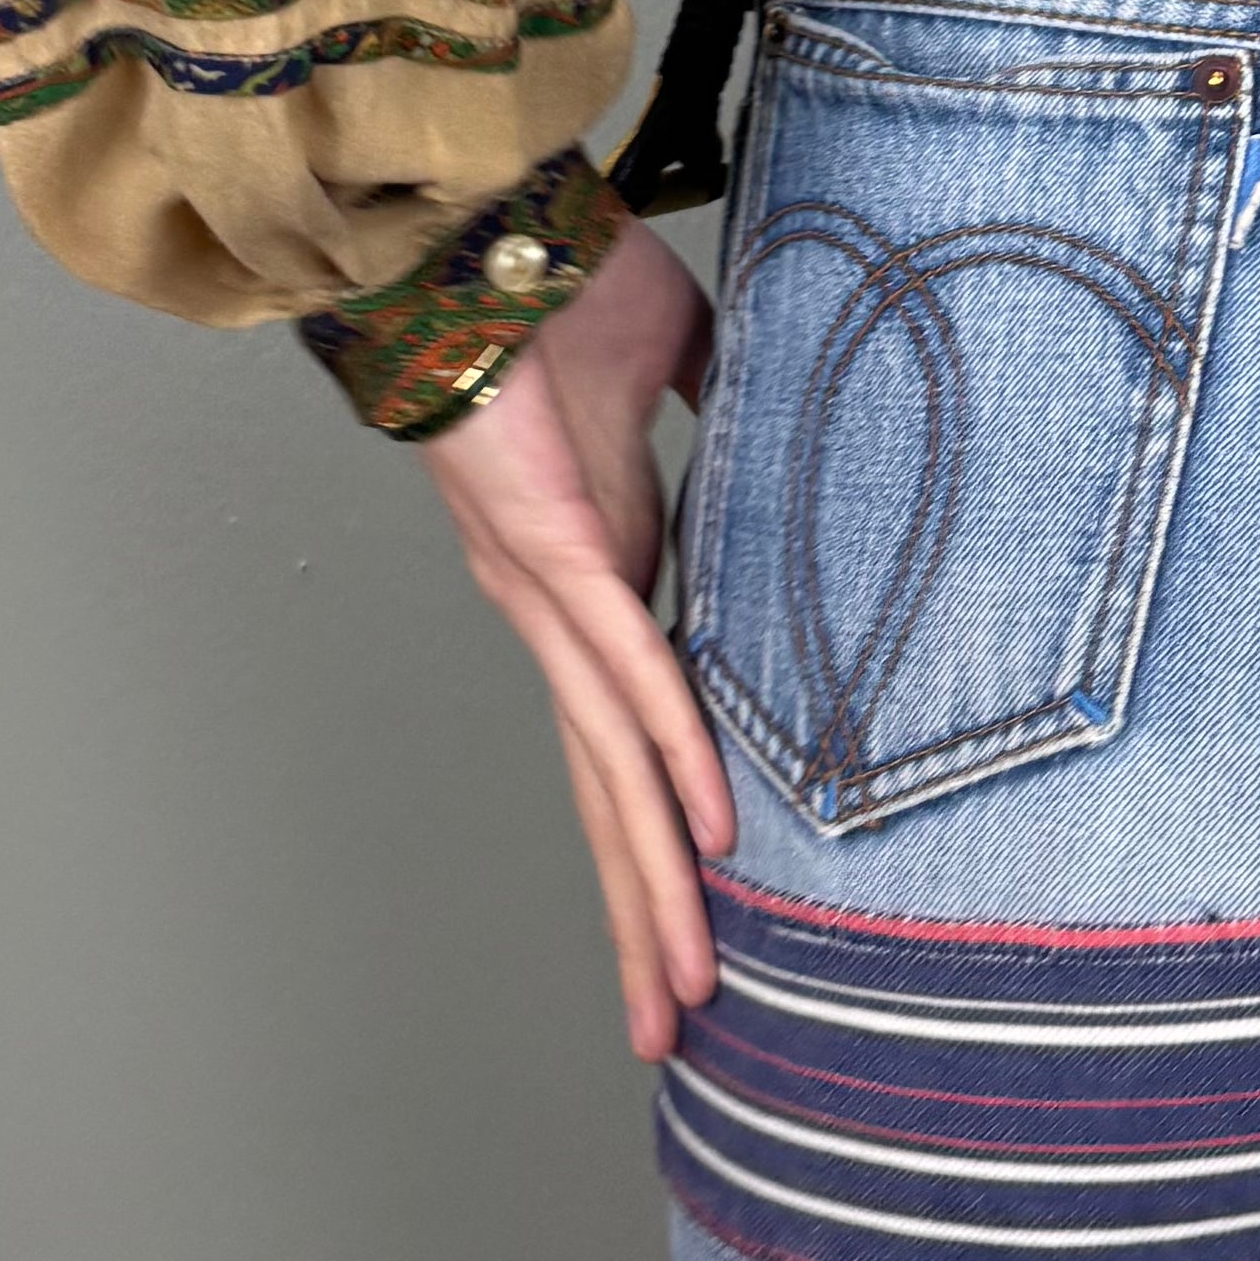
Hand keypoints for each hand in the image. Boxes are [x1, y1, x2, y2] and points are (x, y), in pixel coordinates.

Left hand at [414, 223, 733, 1060]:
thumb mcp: (676, 363)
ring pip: (613, 768)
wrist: (475, 229)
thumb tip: (784, 423)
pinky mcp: (555, 549)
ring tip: (686, 985)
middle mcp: (561, 617)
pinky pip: (625, 664)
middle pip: (608, 799)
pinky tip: (707, 823)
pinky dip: (668, 745)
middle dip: (640, 920)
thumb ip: (722, 412)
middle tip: (669, 1031)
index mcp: (595, 585)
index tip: (690, 924)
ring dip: (654, 881)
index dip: (658, 840)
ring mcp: (552, 592)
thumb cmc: (563, 286)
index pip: (630, 745)